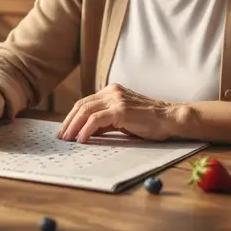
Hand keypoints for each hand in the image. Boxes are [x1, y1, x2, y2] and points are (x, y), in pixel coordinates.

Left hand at [56, 84, 174, 142]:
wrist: (170, 118)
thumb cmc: (149, 121)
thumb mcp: (123, 119)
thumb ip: (105, 121)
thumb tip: (86, 132)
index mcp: (112, 91)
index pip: (85, 102)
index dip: (72, 117)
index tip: (65, 130)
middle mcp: (112, 92)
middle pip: (81, 105)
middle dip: (69, 122)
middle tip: (61, 136)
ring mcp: (116, 99)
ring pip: (85, 111)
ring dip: (73, 126)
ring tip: (67, 139)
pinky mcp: (121, 110)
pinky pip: (96, 119)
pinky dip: (86, 129)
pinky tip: (81, 139)